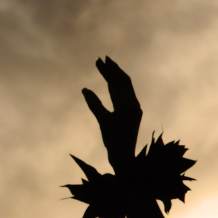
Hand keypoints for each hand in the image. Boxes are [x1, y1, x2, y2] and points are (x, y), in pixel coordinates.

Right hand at [82, 57, 141, 174]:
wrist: (124, 157)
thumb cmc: (115, 140)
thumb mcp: (103, 121)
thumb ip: (95, 104)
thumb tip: (84, 89)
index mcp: (131, 105)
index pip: (121, 81)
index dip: (112, 69)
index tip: (102, 59)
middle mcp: (134, 105)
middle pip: (122, 83)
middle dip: (112, 71)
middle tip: (101, 59)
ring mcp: (131, 110)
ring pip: (121, 90)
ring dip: (112, 78)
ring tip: (102, 67)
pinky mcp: (127, 115)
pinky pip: (120, 97)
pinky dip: (113, 89)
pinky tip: (108, 84)